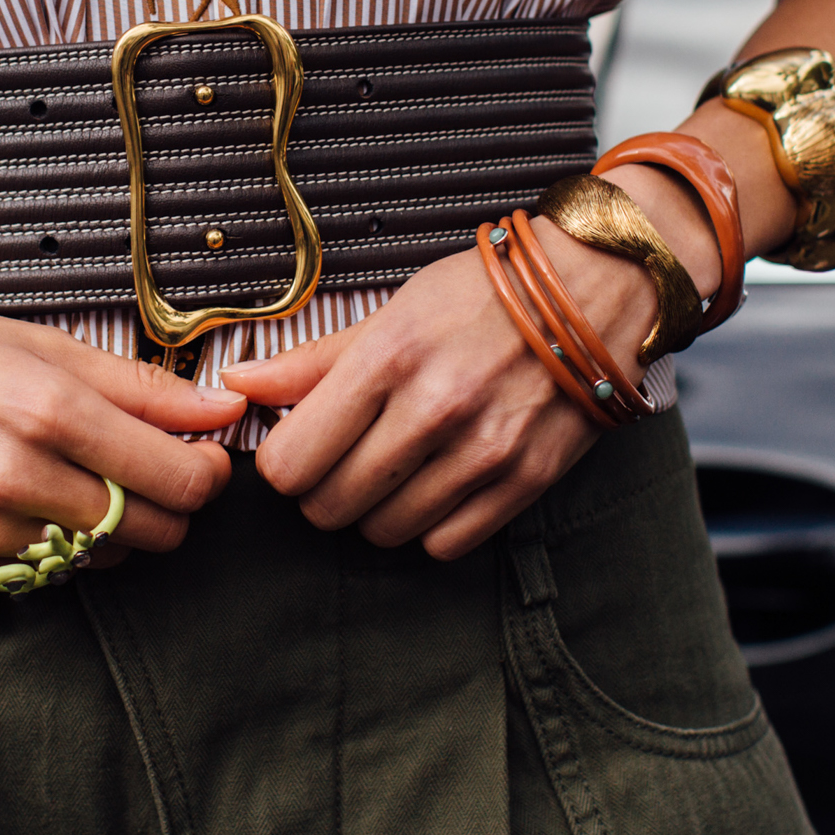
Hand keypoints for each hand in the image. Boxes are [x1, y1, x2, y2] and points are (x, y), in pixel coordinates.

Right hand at [0, 286, 241, 586]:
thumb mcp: (42, 344)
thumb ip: (142, 385)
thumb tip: (221, 408)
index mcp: (46, 410)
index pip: (178, 479)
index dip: (207, 473)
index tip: (204, 456)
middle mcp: (14, 476)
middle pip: (149, 530)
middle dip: (168, 505)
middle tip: (151, 470)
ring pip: (99, 558)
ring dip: (109, 527)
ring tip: (76, 475)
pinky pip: (40, 572)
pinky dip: (51, 544)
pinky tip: (25, 498)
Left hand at [223, 219, 661, 558]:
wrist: (594, 291)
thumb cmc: (483, 295)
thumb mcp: (392, 310)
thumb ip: (312, 360)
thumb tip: (239, 386)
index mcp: (389, 357)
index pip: (292, 460)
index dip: (283, 462)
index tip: (297, 447)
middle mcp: (434, 408)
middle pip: (331, 505)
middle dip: (323, 491)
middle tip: (341, 462)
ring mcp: (483, 450)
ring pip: (384, 532)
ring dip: (375, 511)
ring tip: (393, 470)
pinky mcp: (525, 480)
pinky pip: (445, 543)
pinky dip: (429, 526)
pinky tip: (434, 486)